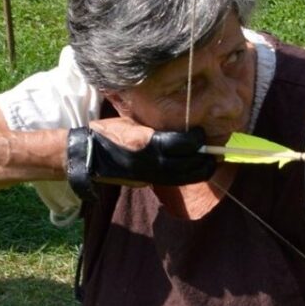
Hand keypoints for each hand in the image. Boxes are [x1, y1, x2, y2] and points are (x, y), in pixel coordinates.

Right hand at [66, 123, 215, 199]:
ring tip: (210, 161)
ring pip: (185, 178)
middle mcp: (151, 163)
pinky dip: (188, 175)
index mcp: (147, 144)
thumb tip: (182, 129)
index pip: (183, 144)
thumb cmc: (109, 132)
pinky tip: (194, 168)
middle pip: (189, 164)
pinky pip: (175, 181)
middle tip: (215, 150)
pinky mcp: (149, 182)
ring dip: (201, 170)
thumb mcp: (133, 123)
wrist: (89, 155)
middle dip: (206, 158)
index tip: (202, 134)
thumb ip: (158, 128)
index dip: (197, 139)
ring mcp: (150, 175)